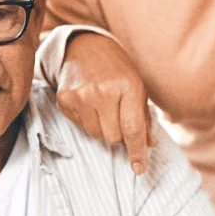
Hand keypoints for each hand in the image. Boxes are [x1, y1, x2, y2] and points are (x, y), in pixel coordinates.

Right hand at [56, 32, 156, 173]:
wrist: (85, 46)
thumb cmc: (116, 68)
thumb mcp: (137, 86)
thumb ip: (144, 116)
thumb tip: (149, 144)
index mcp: (128, 86)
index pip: (133, 129)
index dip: (137, 152)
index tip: (139, 169)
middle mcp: (103, 91)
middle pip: (114, 137)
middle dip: (119, 133)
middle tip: (117, 115)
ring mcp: (82, 95)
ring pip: (96, 135)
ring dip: (102, 127)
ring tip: (102, 106)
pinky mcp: (65, 99)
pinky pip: (81, 126)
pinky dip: (87, 120)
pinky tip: (89, 102)